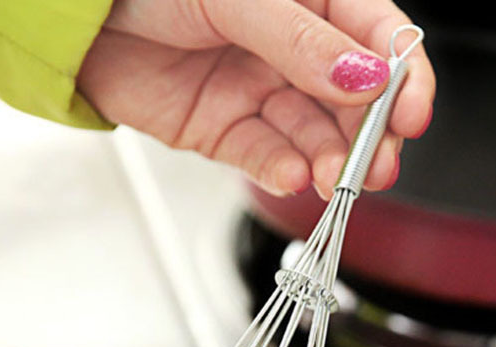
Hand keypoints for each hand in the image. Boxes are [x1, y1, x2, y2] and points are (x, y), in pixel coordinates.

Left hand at [78, 0, 434, 198]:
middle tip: (375, 167)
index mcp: (307, 0)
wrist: (84, 23)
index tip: (412, 115)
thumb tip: (364, 75)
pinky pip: (261, 156)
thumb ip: (300, 40)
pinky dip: (279, 169)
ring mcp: (256, 93)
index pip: (375, 39)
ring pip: (308, 134)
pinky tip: (292, 175)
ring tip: (333, 179)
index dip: (401, 78)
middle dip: (367, 135)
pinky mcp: (222, 132)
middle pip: (348, 99)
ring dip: (326, 160)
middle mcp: (287, 50)